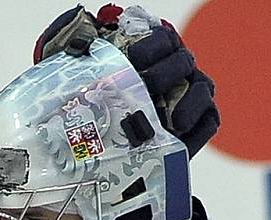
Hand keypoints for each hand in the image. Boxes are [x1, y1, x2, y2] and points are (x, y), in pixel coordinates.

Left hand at [34, 4, 219, 156]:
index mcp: (150, 52)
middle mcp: (173, 69)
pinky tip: (182, 138)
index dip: (151, 46)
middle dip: (164, 74)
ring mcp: (186, 95)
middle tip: (147, 87)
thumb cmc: (88, 97)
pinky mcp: (194, 123)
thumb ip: (76, 41)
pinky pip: (207, 122)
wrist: (91, 137)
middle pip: (181, 63)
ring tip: (173, 121)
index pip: (160, 40)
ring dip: (189, 103)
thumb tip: (76, 18)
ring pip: (199, 90)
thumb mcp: (77, 70)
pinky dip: (198, 130)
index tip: (134, 59)